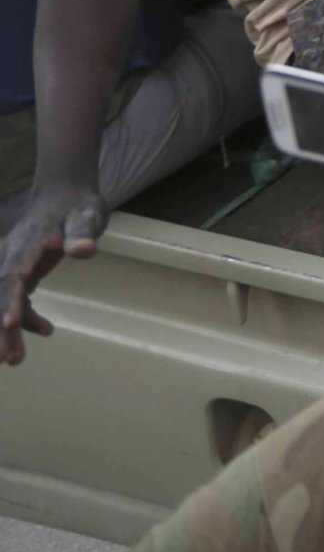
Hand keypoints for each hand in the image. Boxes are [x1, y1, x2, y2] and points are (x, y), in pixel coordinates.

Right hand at [0, 180, 104, 365]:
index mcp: (24, 245)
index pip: (11, 277)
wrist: (66, 193)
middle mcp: (12, 257)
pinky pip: (17, 298)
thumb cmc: (77, 204)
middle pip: (2, 295)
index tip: (8, 324)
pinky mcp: (22, 272)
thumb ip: (82, 232)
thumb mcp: (86, 215)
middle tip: (8, 358)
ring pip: (5, 300)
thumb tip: (84, 250)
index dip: (7, 302)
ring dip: (8, 329)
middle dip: (2, 327)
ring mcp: (14, 265)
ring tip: (15, 359)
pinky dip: (25, 316)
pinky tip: (45, 330)